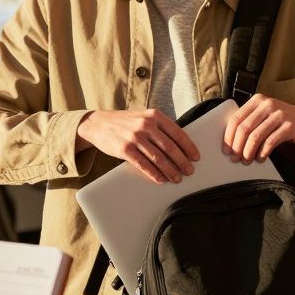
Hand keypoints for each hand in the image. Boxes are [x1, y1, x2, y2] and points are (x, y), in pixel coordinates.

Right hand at [75, 110, 199, 183]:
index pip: (177, 133)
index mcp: (154, 115)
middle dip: (182, 161)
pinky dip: (154, 173)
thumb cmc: (124, 122)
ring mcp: (134, 137)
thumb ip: (159, 127)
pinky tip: (160, 179)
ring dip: (170, 170)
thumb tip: (180, 145)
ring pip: (158, 158)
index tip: (196, 157)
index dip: (188, 147)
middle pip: (170, 147)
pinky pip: (143, 164)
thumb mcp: (143, 117)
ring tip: (177, 178)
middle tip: (189, 171)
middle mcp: (145, 125)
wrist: (98, 123)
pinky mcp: (124, 149)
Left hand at [225, 94, 294, 162]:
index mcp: (257, 100)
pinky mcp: (289, 126)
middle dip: (237, 146)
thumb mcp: (265, 114)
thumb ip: (250, 121)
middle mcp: (267, 105)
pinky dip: (262, 153)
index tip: (226, 149)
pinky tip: (260, 159)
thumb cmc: (282, 120)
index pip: (236, 118)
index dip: (229, 136)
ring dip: (248, 152)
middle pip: (244, 128)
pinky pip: (270, 142)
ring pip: (256, 136)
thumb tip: (231, 142)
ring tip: (246, 161)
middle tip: (234, 158)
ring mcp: (279, 114)